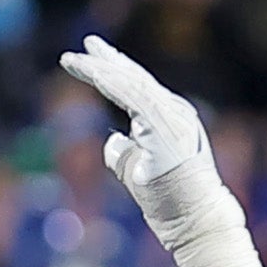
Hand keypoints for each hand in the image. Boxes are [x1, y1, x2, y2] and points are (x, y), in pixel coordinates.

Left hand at [60, 35, 260, 266]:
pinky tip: (92, 72)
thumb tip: (113, 141)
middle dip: (106, 60)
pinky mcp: (165, 125)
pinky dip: (110, 81)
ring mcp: (173, 116)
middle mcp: (175, 112)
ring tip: (70, 60)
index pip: (139, 89)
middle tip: (83, 45)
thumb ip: (125, 155)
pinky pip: (133, 95)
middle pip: (134, 78)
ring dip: (98, 68)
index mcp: (170, 120)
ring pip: (130, 82)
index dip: (115, 70)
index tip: (93, 58)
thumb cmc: (171, 205)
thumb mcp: (139, 174)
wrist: (196, 221)